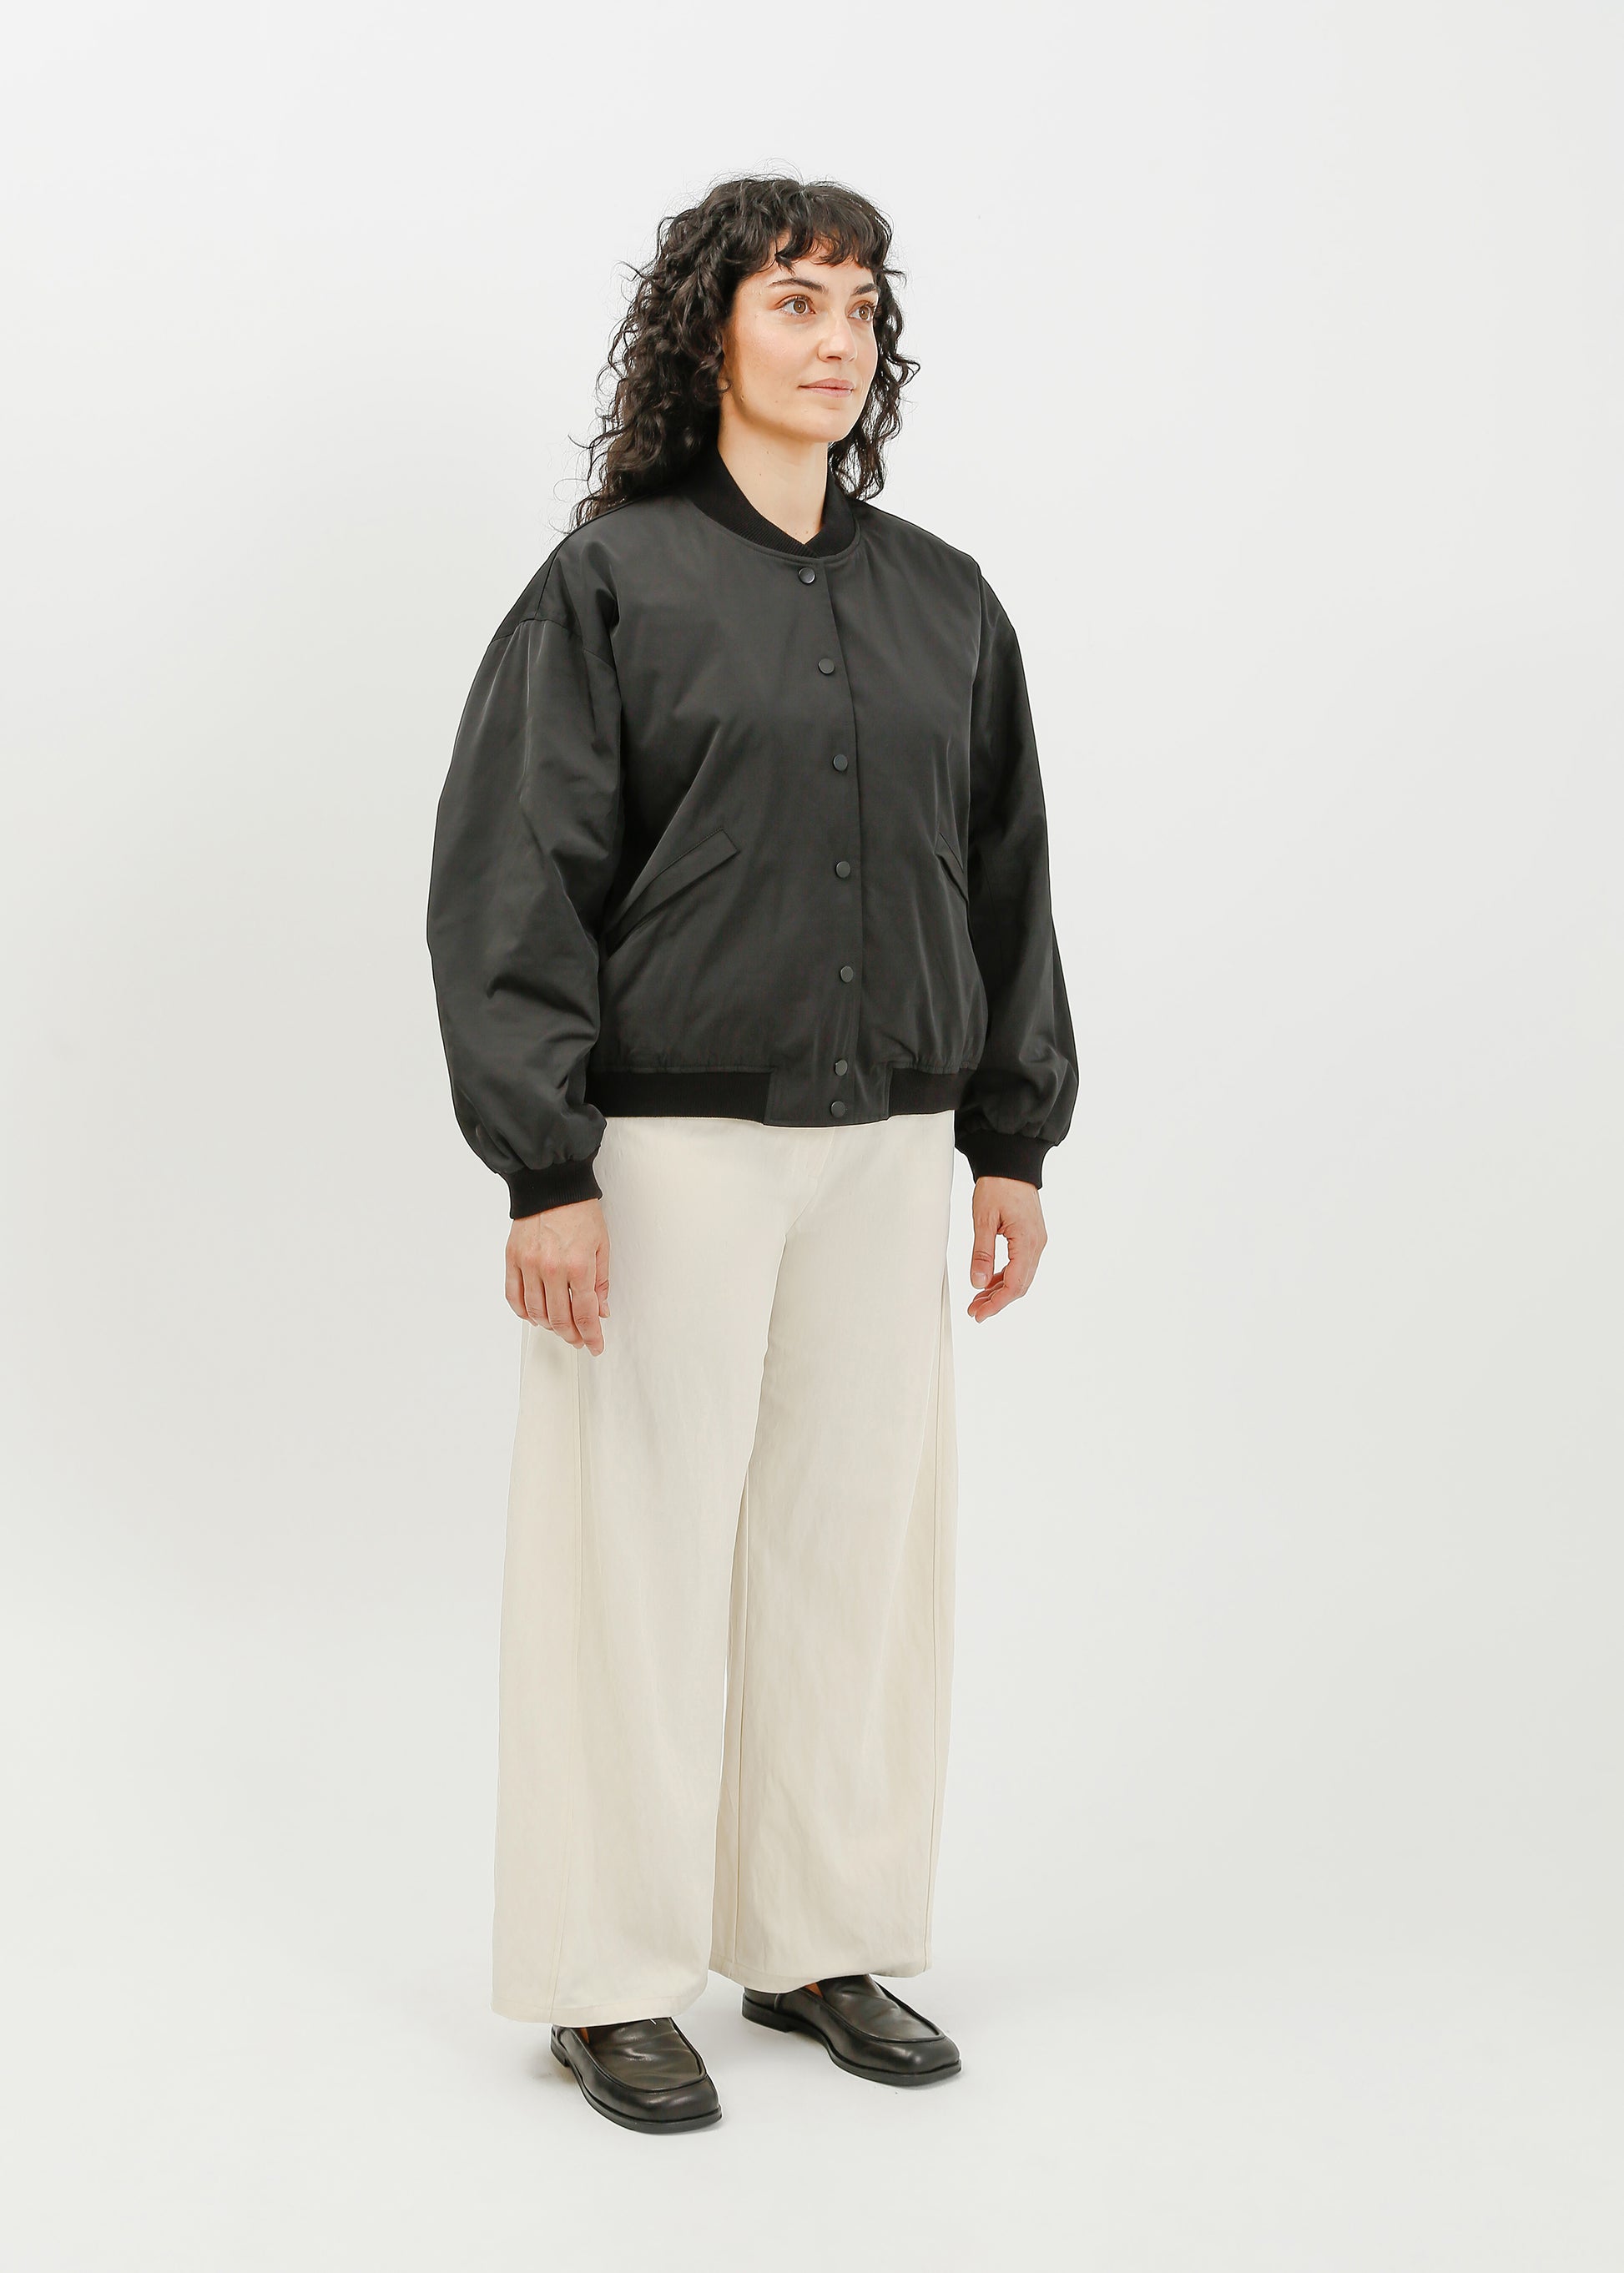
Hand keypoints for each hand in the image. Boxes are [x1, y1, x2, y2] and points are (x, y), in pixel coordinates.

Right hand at [505, 1198, 611, 1353]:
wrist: (552, 1186)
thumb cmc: (579, 1212)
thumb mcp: (602, 1246)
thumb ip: (601, 1283)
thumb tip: (600, 1310)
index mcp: (579, 1266)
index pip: (584, 1314)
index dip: (591, 1336)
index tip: (594, 1345)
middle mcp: (552, 1269)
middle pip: (559, 1319)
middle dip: (571, 1335)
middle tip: (579, 1338)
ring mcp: (529, 1265)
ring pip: (535, 1312)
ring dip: (548, 1326)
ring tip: (558, 1326)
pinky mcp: (512, 1259)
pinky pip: (514, 1296)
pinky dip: (523, 1311)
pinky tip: (533, 1315)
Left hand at [966, 1176, 1046, 1322]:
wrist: (1011, 1163)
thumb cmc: (997, 1185)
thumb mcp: (983, 1220)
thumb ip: (982, 1253)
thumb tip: (978, 1283)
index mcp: (1027, 1241)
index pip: (1015, 1284)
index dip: (997, 1303)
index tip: (979, 1314)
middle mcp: (1037, 1244)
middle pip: (1020, 1285)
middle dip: (997, 1301)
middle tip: (975, 1312)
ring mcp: (1036, 1241)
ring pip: (1021, 1277)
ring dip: (1000, 1291)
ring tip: (978, 1301)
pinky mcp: (1030, 1237)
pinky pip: (1021, 1265)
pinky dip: (1005, 1276)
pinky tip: (989, 1282)